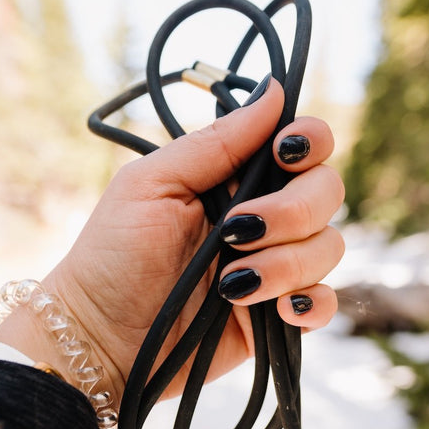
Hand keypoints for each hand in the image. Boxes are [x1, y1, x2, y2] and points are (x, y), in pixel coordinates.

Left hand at [0, 79, 344, 406]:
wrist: (100, 338)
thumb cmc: (112, 256)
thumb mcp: (152, 185)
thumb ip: (217, 142)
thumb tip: (274, 90)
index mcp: (236, 177)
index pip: (305, 145)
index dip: (309, 142)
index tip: (283, 154)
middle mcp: (264, 217)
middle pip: (326, 194)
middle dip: (290, 212)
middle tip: (237, 232)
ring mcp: (274, 267)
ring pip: (328, 248)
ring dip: (284, 264)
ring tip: (230, 285)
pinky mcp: (276, 317)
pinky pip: (325, 303)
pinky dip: (311, 305)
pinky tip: (281, 309)